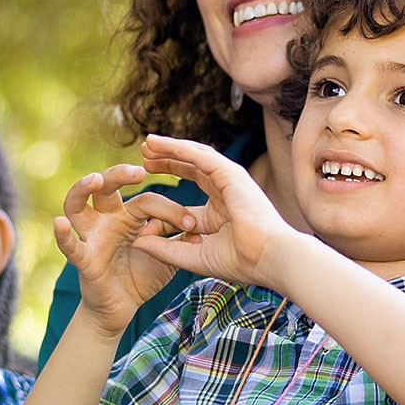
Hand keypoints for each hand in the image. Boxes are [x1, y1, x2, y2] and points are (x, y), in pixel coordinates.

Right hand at [55, 163, 191, 335]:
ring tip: (93, 179)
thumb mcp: (168, 256)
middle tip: (140, 171)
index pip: (147, 200)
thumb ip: (182, 241)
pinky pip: (70, 246)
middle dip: (119, 174)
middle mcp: (107, 220)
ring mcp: (92, 237)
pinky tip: (59, 223)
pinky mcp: (84, 260)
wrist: (122, 308)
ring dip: (82, 189)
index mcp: (129, 215)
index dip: (170, 210)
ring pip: (77, 205)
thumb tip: (202, 228)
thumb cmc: (142, 275)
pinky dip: (63, 236)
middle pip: (106, 187)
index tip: (192, 224)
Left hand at [132, 135, 296, 290]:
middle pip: (190, 170)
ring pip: (194, 157)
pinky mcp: (230, 173)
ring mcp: (229, 181)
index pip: (188, 196)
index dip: (166, 189)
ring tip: (147, 143)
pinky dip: (178, 148)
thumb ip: (165, 250)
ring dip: (169, 149)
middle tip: (144, 155)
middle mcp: (225, 193)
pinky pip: (200, 155)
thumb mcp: (193, 256)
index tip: (143, 189)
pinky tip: (159, 143)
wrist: (268, 258)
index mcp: (219, 213)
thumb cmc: (240, 262)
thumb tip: (137, 244)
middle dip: (166, 161)